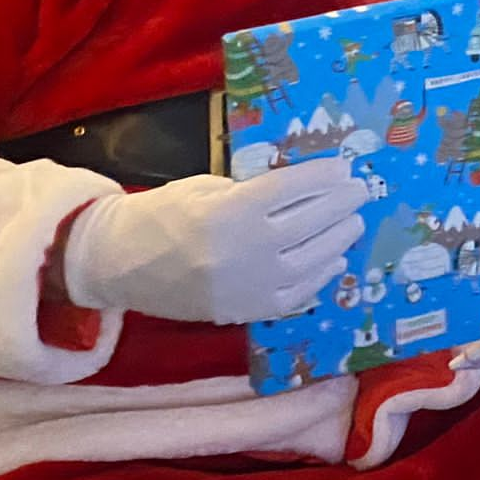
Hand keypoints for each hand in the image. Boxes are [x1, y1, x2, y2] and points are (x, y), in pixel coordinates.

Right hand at [61, 159, 365, 323]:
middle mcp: (245, 249)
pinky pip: (296, 296)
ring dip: (339, 239)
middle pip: (310, 223)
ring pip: (311, 261)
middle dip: (341, 204)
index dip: (323, 177)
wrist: (120, 263)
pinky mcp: (246, 311)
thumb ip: (250, 190)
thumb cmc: (160, 215)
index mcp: (230, 211)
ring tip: (353, 222)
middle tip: (359, 191)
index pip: (292, 189)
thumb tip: (299, 189)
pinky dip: (320, 277)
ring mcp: (249, 286)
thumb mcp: (203, 188)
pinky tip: (334, 261)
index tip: (345, 168)